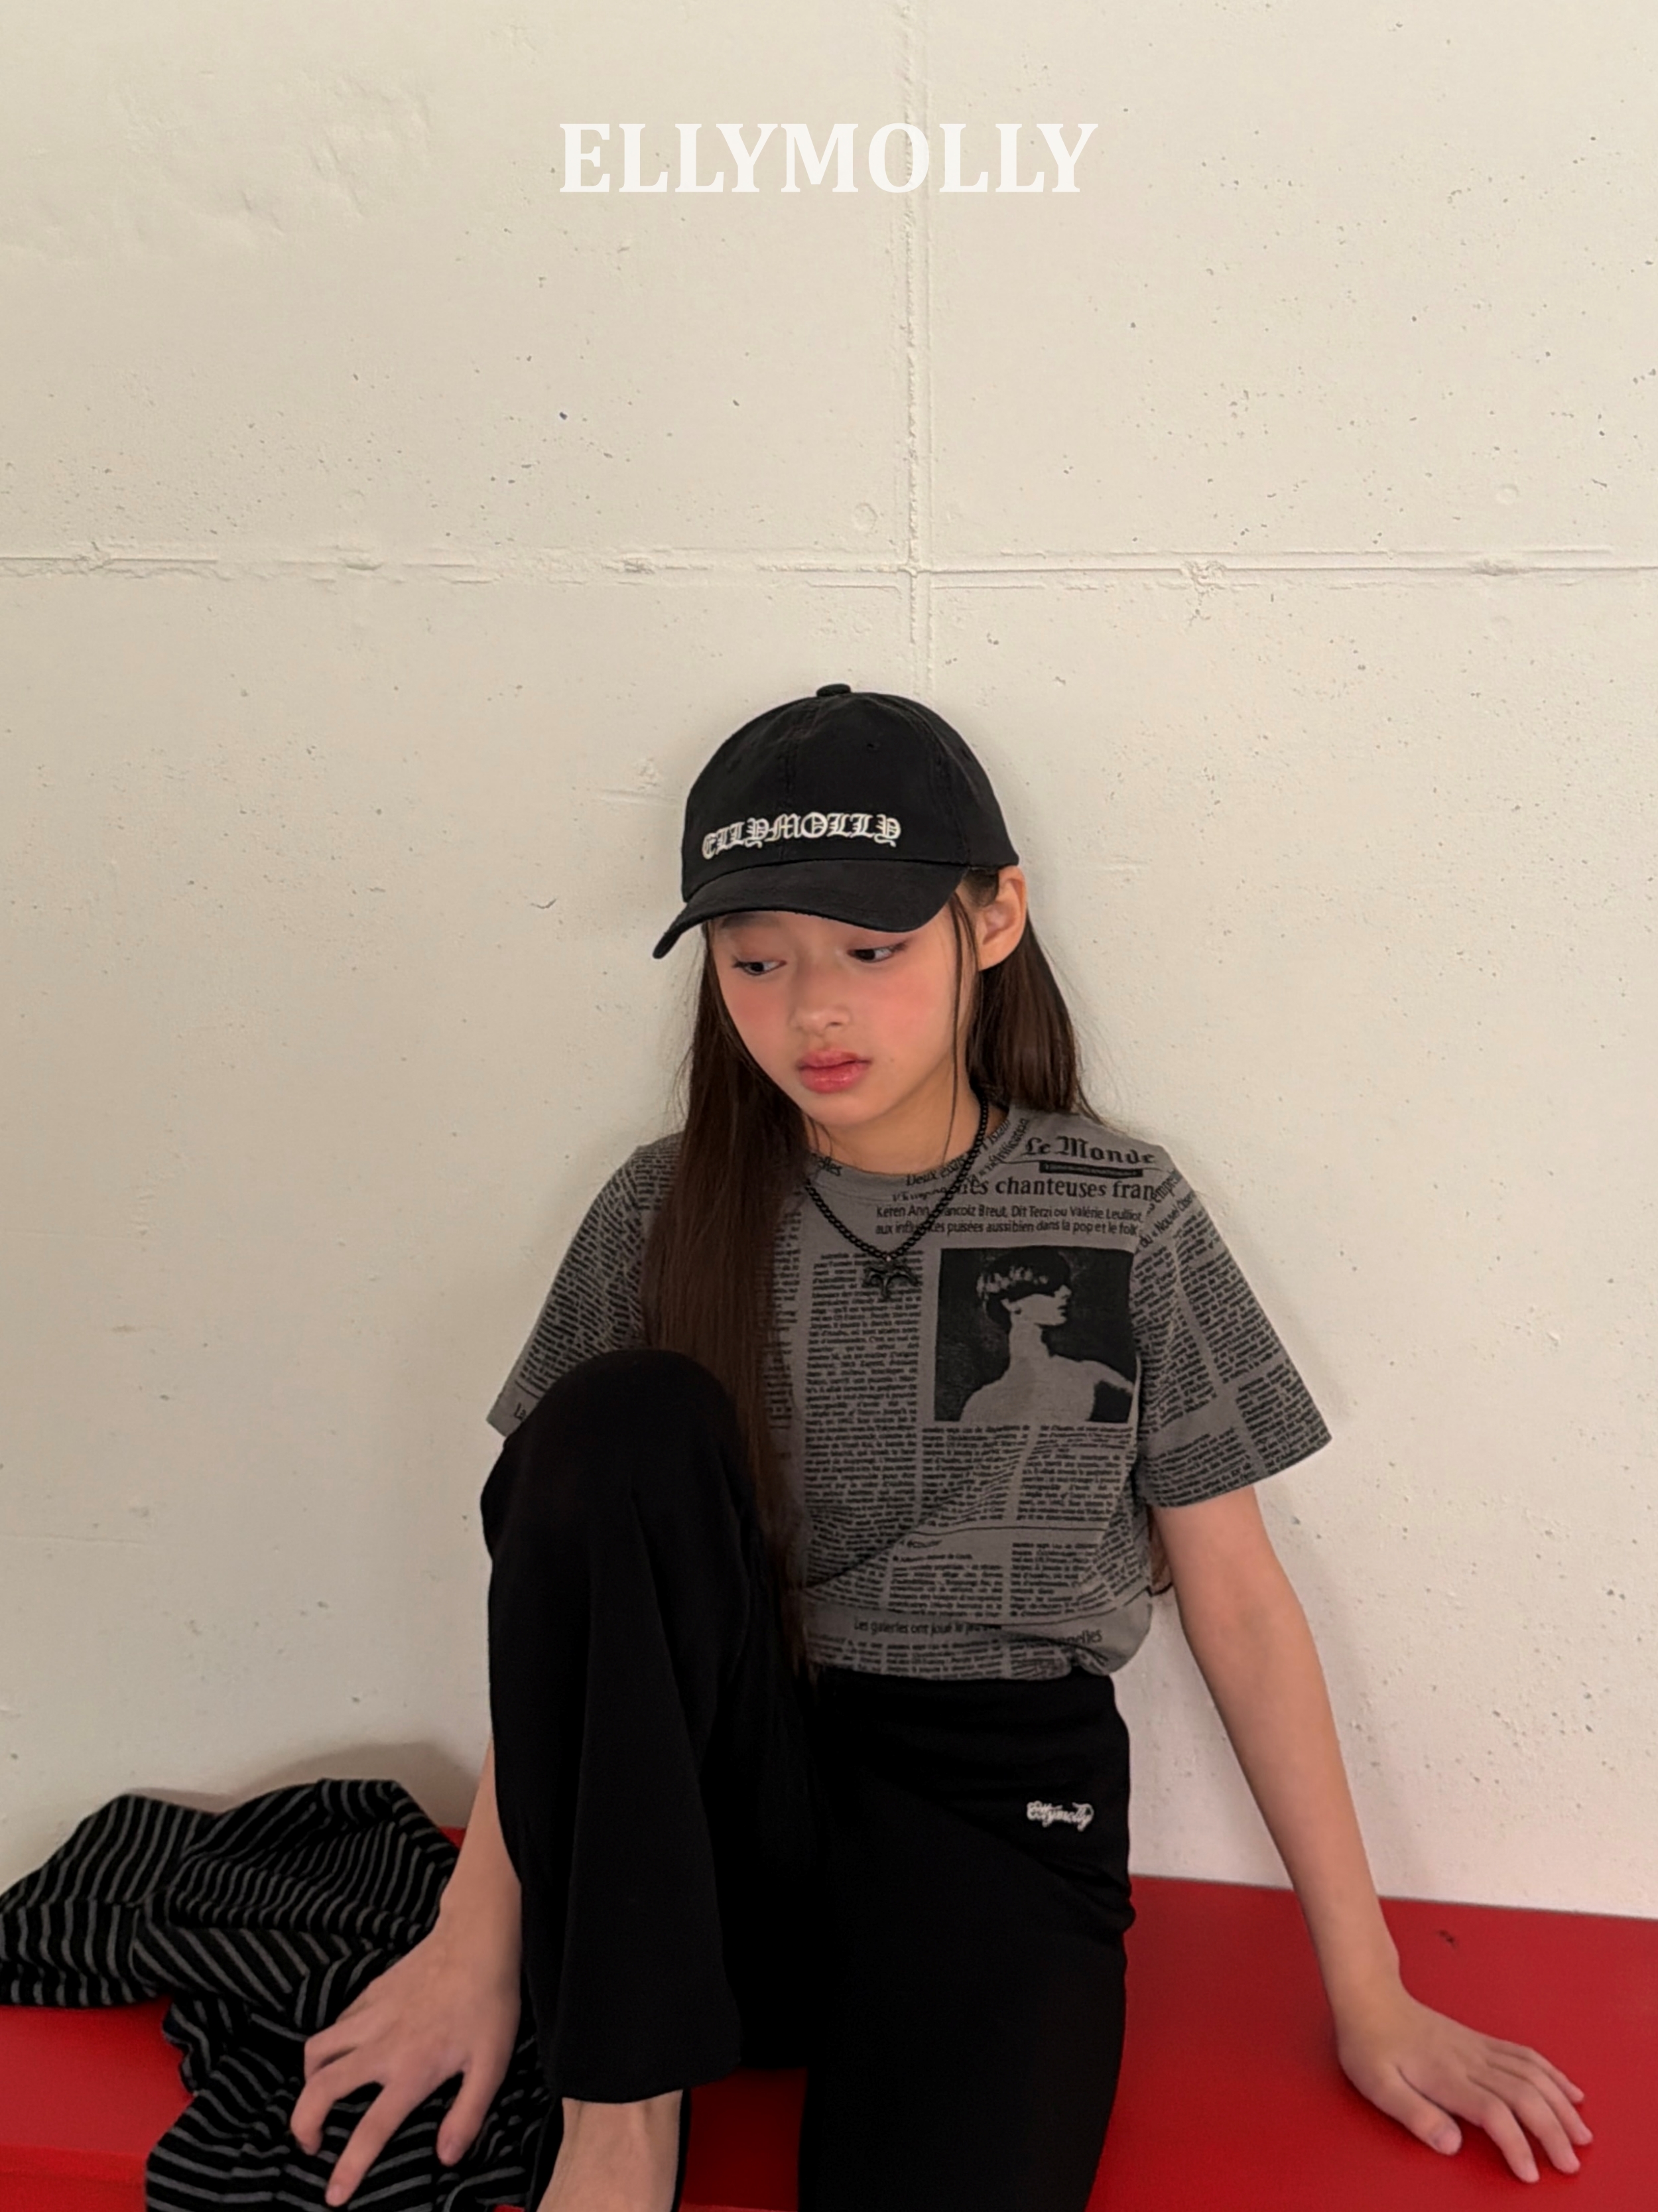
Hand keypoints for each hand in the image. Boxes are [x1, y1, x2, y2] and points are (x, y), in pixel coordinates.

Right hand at [289, 1914, 520, 2205]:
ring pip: (316, 2051)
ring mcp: (371, 2016)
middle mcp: (381, 2046)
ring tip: (318, 2099)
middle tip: (310, 2143)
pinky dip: (328, 2044)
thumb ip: (467, 2114)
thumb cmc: (489, 2003)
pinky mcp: (370, 1991)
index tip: (333, 2196)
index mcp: (411, 2071)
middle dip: (303, 2124)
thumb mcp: (491, 2065)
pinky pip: (335, 2023)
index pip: (370, 2129)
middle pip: (320, 2089)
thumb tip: (446, 2157)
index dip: (348, 2168)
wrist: (478, 1938)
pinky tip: (344, 2052)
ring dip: (307, 2081)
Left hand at [1335, 1981, 1591, 2182]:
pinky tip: (1569, 2091)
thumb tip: (1453, 2144)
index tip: (1530, 2174)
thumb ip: (1414, 2114)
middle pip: (1524, 2094)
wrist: (1369, 1996)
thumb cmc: (1369, 2045)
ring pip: (1532, 2074)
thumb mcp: (1377, 2085)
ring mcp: (1478, 2048)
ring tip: (1582, 2135)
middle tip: (1570, 2166)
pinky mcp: (1480, 2041)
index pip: (1495, 2112)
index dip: (1517, 2144)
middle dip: (1554, 2131)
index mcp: (1446, 2075)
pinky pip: (1525, 2055)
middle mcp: (1469, 2060)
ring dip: (1561, 2105)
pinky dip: (1552, 2074)